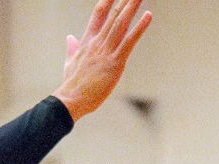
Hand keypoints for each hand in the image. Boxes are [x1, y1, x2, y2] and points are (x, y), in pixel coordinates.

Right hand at [54, 0, 152, 121]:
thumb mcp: (69, 63)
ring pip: (121, 23)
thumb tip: (70, 37)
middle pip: (113, 15)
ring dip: (132, 7)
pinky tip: (148, 16)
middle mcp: (97, 42)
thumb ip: (72, 48)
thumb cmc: (71, 84)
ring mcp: (106, 51)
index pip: (98, 15)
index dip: (107, 1)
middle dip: (124, 0)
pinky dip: (140, 27)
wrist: (70, 99)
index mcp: (87, 41)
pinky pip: (129, 41)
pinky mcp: (115, 62)